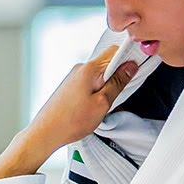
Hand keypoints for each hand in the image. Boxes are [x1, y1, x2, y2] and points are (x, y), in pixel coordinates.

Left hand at [24, 44, 138, 150]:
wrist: (46, 132)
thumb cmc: (70, 121)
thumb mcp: (102, 103)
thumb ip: (118, 83)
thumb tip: (131, 66)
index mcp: (89, 69)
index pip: (115, 51)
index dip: (129, 57)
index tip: (138, 69)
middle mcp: (81, 69)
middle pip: (108, 62)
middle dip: (119, 75)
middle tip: (121, 93)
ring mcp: (75, 77)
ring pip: (100, 74)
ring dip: (108, 85)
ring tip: (106, 103)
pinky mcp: (72, 86)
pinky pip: (91, 82)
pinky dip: (98, 90)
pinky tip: (96, 105)